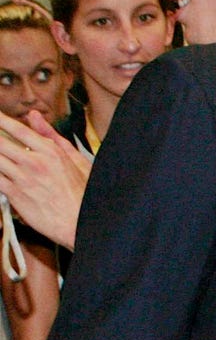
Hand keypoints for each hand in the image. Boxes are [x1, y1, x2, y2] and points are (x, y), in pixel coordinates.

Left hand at [0, 111, 87, 249]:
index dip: (0, 119)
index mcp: (51, 152)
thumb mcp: (77, 160)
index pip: (18, 129)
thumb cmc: (84, 194)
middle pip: (0, 142)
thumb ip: (52, 136)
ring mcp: (23, 178)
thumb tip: (34, 116)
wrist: (82, 223)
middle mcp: (35, 162)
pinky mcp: (15, 194)